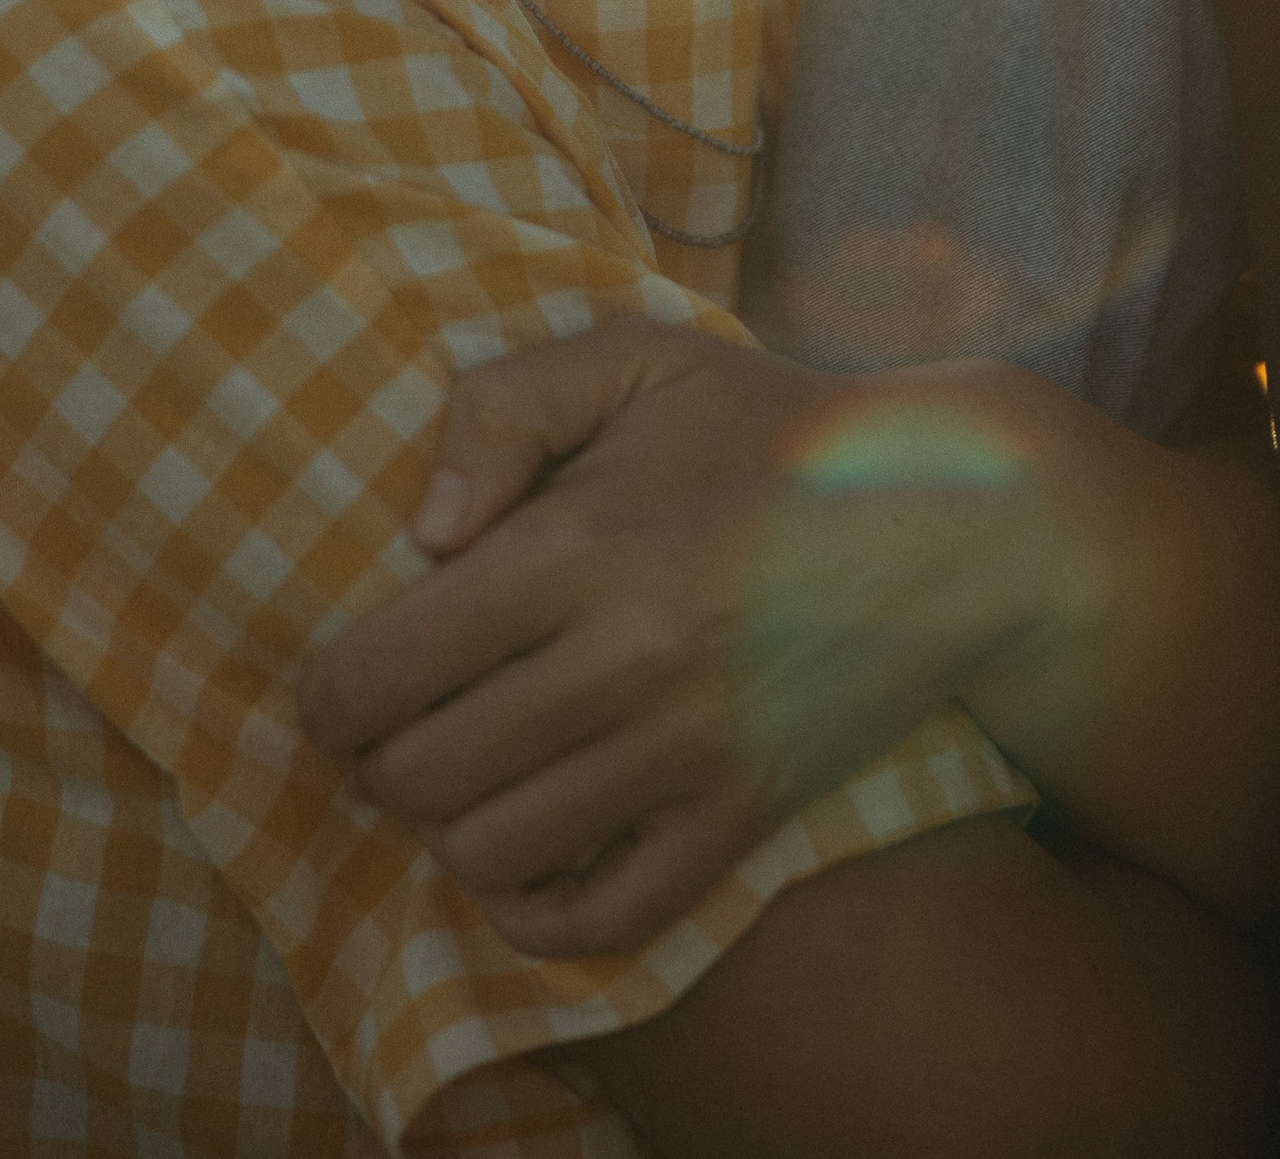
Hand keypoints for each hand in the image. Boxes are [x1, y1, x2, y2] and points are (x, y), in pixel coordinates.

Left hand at [297, 322, 1094, 958]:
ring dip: (452, 822)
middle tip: (406, 719)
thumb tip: (424, 532)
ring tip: (471, 769)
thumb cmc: (770, 428)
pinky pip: (599, 921)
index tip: (346, 677)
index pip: (380, 672)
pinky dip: (536, 906)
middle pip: (418, 774)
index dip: (329, 688)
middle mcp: (625, 664)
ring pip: (489, 854)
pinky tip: (530, 849)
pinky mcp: (740, 819)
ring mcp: (687, 756)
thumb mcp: (636, 357)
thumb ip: (504, 406)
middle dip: (381, 755)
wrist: (950, 517)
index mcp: (582, 549)